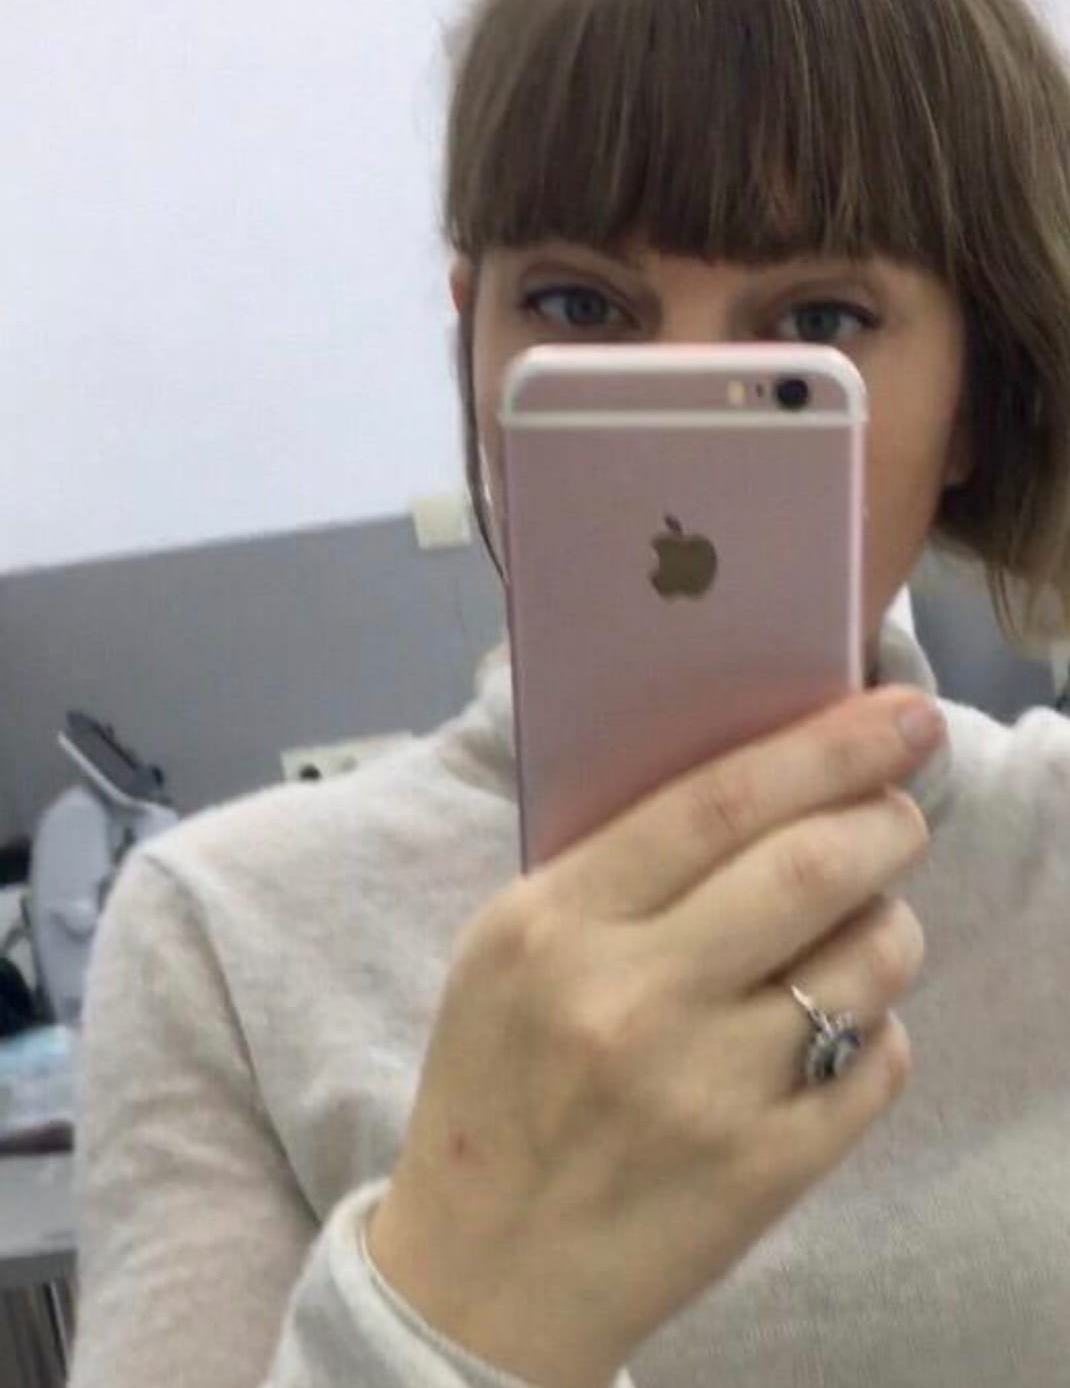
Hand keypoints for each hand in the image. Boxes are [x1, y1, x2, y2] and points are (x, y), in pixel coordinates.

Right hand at [366, 686, 942, 1387]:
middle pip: (813, 868)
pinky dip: (876, 1024)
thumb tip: (758, 784)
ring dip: (890, 921)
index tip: (900, 715)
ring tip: (861, 923)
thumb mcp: (507, 948)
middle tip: (900, 811)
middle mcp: (632, 1001)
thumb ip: (614, 864)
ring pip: (869, 962)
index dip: (826, 747)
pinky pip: (879, 1062)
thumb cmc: (496, 1082)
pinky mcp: (766, 1172)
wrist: (482, 1272)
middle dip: (887, 820)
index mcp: (554, 925)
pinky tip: (830, 1027)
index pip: (718, 802)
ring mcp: (706, 1093)